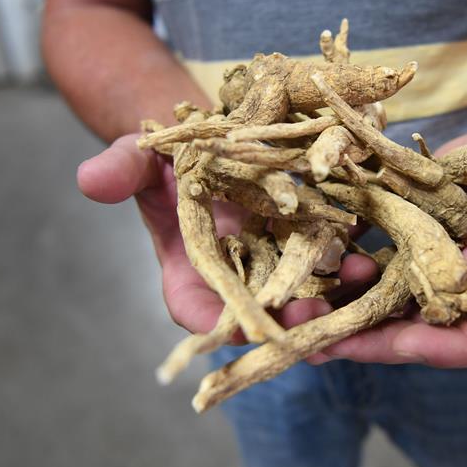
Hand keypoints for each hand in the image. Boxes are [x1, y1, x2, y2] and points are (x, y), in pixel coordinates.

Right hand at [76, 134, 376, 336]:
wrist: (213, 136)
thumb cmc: (172, 157)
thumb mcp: (144, 160)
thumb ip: (122, 171)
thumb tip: (88, 178)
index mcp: (192, 277)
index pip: (205, 315)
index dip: (228, 325)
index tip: (253, 330)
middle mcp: (241, 280)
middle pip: (265, 311)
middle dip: (293, 319)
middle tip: (321, 317)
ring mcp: (280, 265)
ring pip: (308, 290)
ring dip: (336, 293)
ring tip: (363, 278)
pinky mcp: (311, 243)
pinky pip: (335, 258)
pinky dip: (354, 258)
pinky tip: (378, 248)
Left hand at [309, 117, 466, 367]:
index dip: (441, 347)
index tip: (403, 338)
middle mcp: (462, 298)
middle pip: (417, 336)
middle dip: (366, 341)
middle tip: (318, 339)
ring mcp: (428, 278)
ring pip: (383, 310)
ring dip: (340, 313)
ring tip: (297, 307)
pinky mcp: (401, 253)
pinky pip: (367, 272)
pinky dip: (338, 272)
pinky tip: (310, 261)